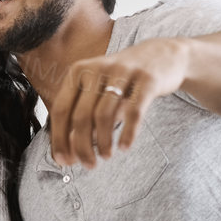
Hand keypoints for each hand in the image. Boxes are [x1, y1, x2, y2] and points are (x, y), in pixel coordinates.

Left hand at [48, 37, 189, 167]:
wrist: (161, 56)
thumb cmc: (123, 80)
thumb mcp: (98, 93)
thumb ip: (82, 117)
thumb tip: (68, 151)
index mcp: (78, 72)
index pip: (61, 110)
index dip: (60, 139)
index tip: (64, 161)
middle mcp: (97, 69)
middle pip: (81, 116)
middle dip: (82, 146)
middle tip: (89, 165)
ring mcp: (122, 72)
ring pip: (104, 115)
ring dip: (103, 142)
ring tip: (106, 156)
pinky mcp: (146, 79)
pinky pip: (134, 111)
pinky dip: (128, 133)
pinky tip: (125, 146)